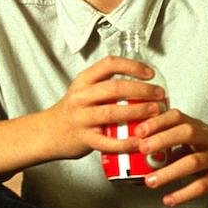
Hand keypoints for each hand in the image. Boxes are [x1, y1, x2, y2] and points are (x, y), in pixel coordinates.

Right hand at [40, 56, 166, 161]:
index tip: (150, 73)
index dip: (132, 66)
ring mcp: (81, 118)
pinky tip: (140, 142)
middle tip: (160, 94)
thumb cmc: (73, 111)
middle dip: (141, 90)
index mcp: (83, 81)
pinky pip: (107, 142)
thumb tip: (142, 84)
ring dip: (137, 111)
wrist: (48, 133)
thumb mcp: (84, 91)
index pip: (109, 64)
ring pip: (112, 112)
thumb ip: (106, 85)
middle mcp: (81, 96)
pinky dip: (126, 143)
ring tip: (155, 112)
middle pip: (114, 88)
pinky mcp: (83, 139)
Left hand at [132, 110, 207, 205]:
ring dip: (169, 172)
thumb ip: (172, 143)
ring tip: (150, 181)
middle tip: (141, 149)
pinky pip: (203, 185)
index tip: (138, 130)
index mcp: (198, 127)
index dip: (158, 121)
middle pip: (186, 133)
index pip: (177, 116)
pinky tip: (169, 200)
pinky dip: (184, 193)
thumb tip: (140, 152)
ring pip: (193, 162)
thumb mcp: (196, 140)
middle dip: (162, 139)